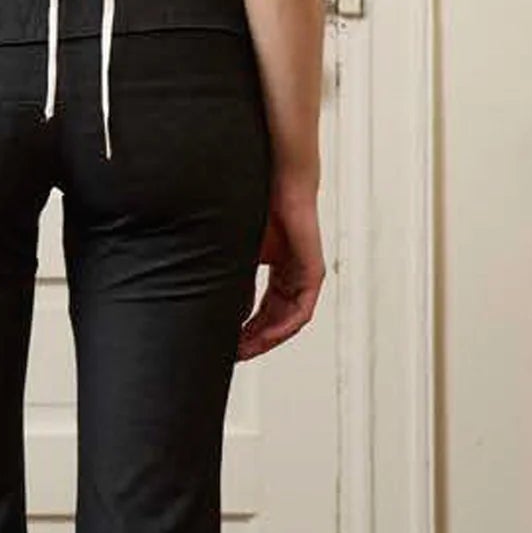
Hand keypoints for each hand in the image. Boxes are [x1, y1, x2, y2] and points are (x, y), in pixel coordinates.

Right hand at [239, 171, 325, 359]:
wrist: (278, 177)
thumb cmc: (257, 202)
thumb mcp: (238, 249)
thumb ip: (233, 277)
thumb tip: (219, 307)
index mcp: (277, 269)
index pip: (260, 310)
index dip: (242, 330)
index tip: (225, 343)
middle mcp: (291, 275)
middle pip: (273, 321)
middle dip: (251, 341)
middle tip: (230, 355)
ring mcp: (304, 275)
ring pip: (287, 321)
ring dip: (265, 339)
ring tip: (243, 350)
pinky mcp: (312, 272)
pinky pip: (301, 311)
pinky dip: (282, 326)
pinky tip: (264, 334)